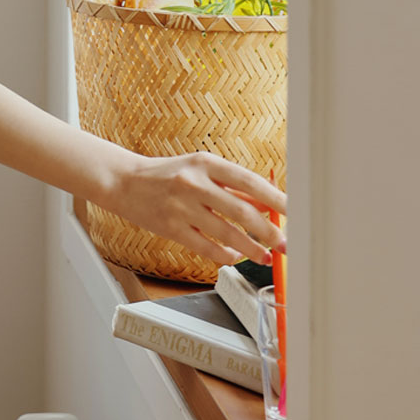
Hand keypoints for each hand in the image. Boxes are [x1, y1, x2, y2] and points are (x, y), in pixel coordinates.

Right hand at [108, 150, 286, 265]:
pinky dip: (225, 255)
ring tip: (264, 256)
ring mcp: (182, 207)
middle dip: (269, 232)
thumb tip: (266, 205)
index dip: (277, 199)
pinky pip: (207, 247)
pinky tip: (234, 256)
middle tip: (284, 244)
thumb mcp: (199, 171)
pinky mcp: (171, 228)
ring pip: (228, 234)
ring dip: (252, 249)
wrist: (124, 182)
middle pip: (243, 212)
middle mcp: (194, 183)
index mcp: (205, 162)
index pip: (250, 182)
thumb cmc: (166, 175)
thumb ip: (231, 187)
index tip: (295, 213)